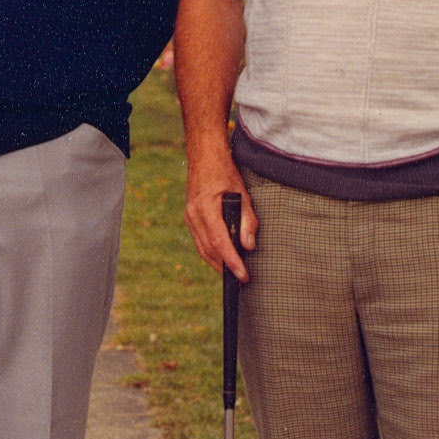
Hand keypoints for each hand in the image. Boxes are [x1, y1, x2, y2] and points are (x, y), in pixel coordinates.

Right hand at [184, 146, 256, 281]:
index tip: (242, 275)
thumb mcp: (243, 193)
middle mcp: (193, 215)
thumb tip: (249, 246)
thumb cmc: (225, 173)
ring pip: (202, 249)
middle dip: (225, 268)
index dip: (232, 261)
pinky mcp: (189, 218)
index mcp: (206, 207)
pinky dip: (211, 253)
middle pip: (209, 250)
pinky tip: (222, 259)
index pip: (219, 242)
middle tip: (241, 280)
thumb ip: (248, 220)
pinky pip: (199, 242)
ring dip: (217, 263)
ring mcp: (189, 217)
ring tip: (233, 274)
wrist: (204, 157)